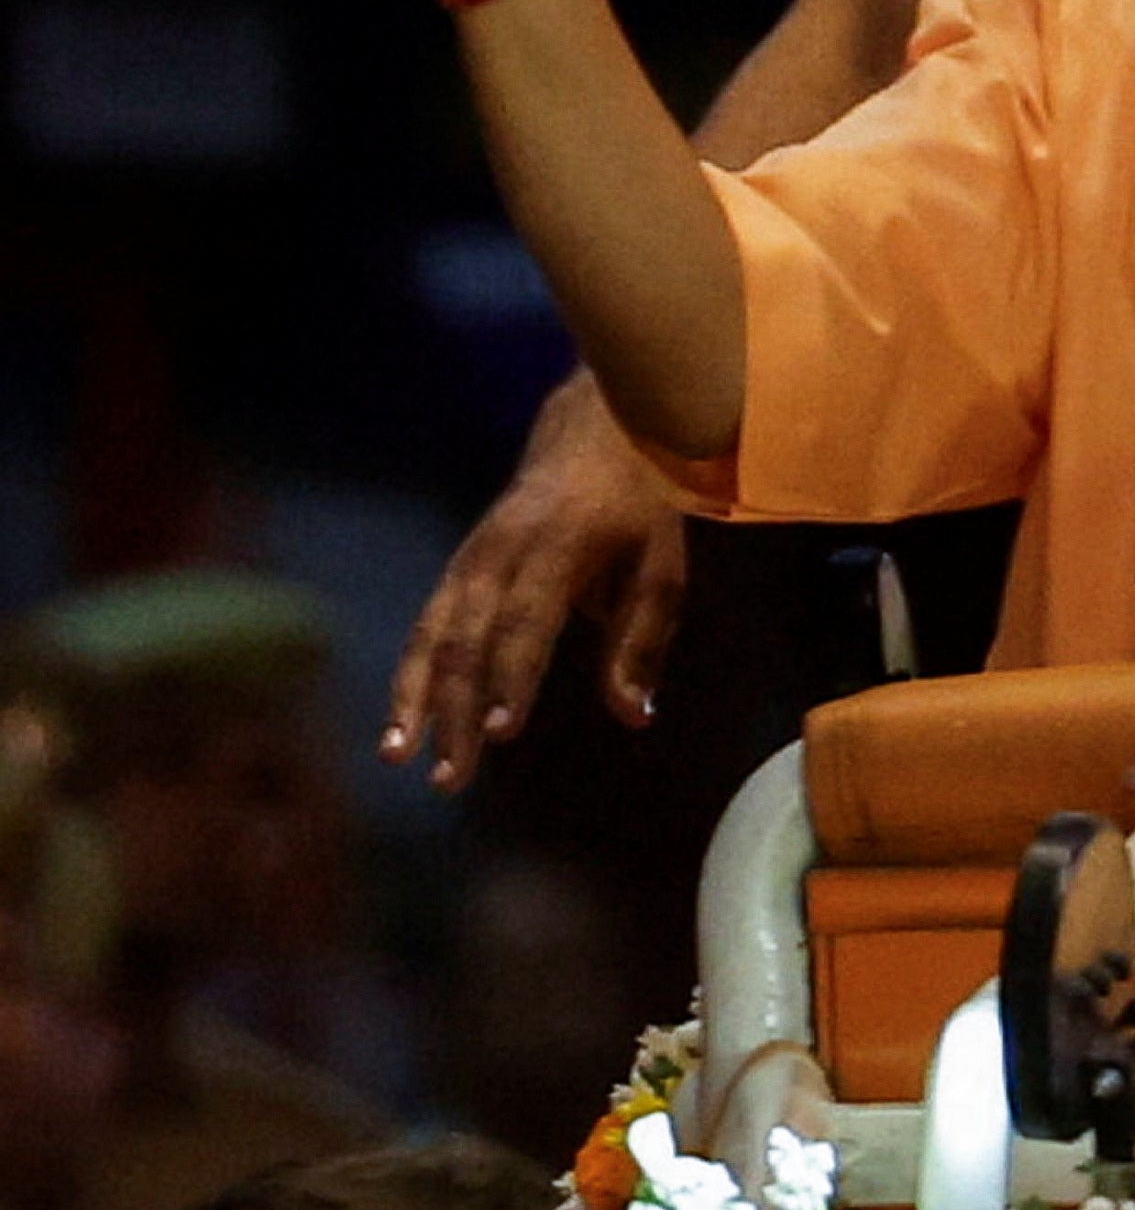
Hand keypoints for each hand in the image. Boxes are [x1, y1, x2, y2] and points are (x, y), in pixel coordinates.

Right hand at [379, 371, 690, 789]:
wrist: (592, 431)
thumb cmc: (638, 508)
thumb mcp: (661, 565)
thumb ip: (642, 641)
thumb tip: (635, 717)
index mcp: (557, 549)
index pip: (527, 624)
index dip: (512, 680)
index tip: (501, 732)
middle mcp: (500, 555)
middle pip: (469, 641)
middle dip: (456, 713)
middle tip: (452, 778)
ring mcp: (469, 559)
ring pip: (432, 636)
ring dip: (413, 700)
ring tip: (398, 757)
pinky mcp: (455, 569)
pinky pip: (425, 627)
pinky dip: (408, 676)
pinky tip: (400, 726)